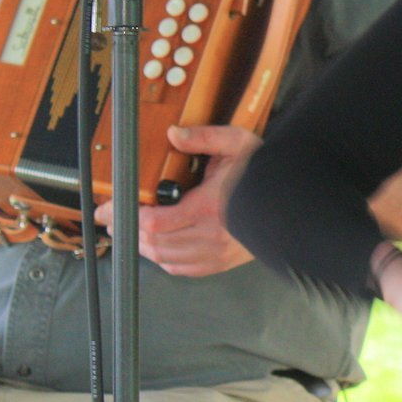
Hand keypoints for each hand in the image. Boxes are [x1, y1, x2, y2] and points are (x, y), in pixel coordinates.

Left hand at [94, 124, 260, 276]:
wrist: (291, 202)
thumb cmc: (263, 174)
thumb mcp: (237, 144)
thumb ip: (204, 137)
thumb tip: (174, 133)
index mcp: (210, 206)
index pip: (156, 222)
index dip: (126, 217)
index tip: (109, 209)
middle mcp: (211, 235)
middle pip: (155, 244)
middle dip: (127, 232)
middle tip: (112, 220)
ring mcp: (216, 253)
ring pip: (165, 258)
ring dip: (142, 247)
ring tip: (129, 232)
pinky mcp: (220, 262)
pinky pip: (182, 268)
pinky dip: (163, 260)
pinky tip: (155, 247)